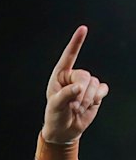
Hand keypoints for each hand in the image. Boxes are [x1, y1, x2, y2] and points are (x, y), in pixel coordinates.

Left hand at [43, 26, 108, 143]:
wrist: (64, 130)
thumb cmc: (55, 116)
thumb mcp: (55, 106)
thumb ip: (66, 95)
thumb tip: (79, 87)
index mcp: (60, 75)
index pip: (69, 56)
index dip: (76, 43)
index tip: (83, 29)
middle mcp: (74, 77)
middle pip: (85, 76)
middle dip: (81, 93)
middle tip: (73, 106)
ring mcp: (86, 84)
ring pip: (94, 84)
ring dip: (87, 99)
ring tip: (77, 109)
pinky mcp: (96, 92)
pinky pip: (103, 89)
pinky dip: (97, 98)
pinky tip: (88, 105)